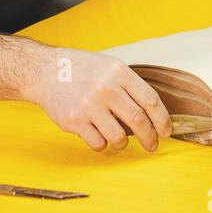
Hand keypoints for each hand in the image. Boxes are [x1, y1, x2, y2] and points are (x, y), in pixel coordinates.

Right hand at [25, 48, 171, 151]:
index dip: (162, 119)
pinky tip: (98, 135)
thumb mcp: (109, 67)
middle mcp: (106, 88)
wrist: (45, 71)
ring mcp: (89, 105)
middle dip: (150, 138)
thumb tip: (153, 115)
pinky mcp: (74, 120)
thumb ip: (129, 87)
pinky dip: (102, 144)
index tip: (166, 131)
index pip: (150, 100)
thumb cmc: (81, 70)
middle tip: (152, 145)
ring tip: (120, 140)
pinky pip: (98, 143)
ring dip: (123, 143)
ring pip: (119, 137)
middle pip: (139, 121)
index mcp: (118, 72)